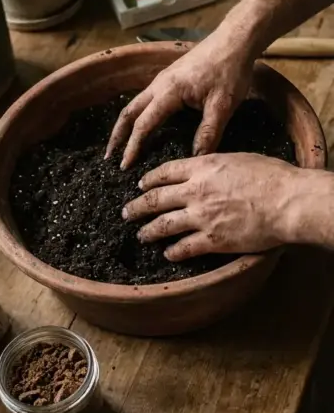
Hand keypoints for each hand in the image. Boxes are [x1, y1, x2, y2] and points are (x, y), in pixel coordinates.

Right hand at [106, 31, 254, 168]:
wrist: (234, 40)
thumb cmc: (229, 70)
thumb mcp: (223, 105)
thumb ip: (209, 132)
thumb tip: (196, 158)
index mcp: (168, 92)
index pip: (144, 124)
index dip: (133, 146)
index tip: (125, 165)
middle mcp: (158, 85)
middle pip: (129, 112)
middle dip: (117, 136)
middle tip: (110, 157)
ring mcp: (162, 79)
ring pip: (135, 104)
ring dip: (124, 125)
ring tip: (120, 144)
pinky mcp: (168, 77)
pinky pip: (145, 99)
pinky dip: (136, 115)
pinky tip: (141, 124)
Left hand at [122, 152, 303, 261]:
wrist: (287, 202)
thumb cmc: (271, 177)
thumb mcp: (238, 159)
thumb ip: (214, 164)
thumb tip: (205, 168)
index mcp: (202, 168)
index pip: (165, 172)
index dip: (149, 180)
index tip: (141, 184)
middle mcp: (195, 192)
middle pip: (155, 199)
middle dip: (137, 206)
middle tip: (127, 212)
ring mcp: (201, 217)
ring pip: (163, 225)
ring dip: (148, 231)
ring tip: (140, 235)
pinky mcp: (212, 240)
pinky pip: (183, 248)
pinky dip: (173, 252)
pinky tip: (168, 254)